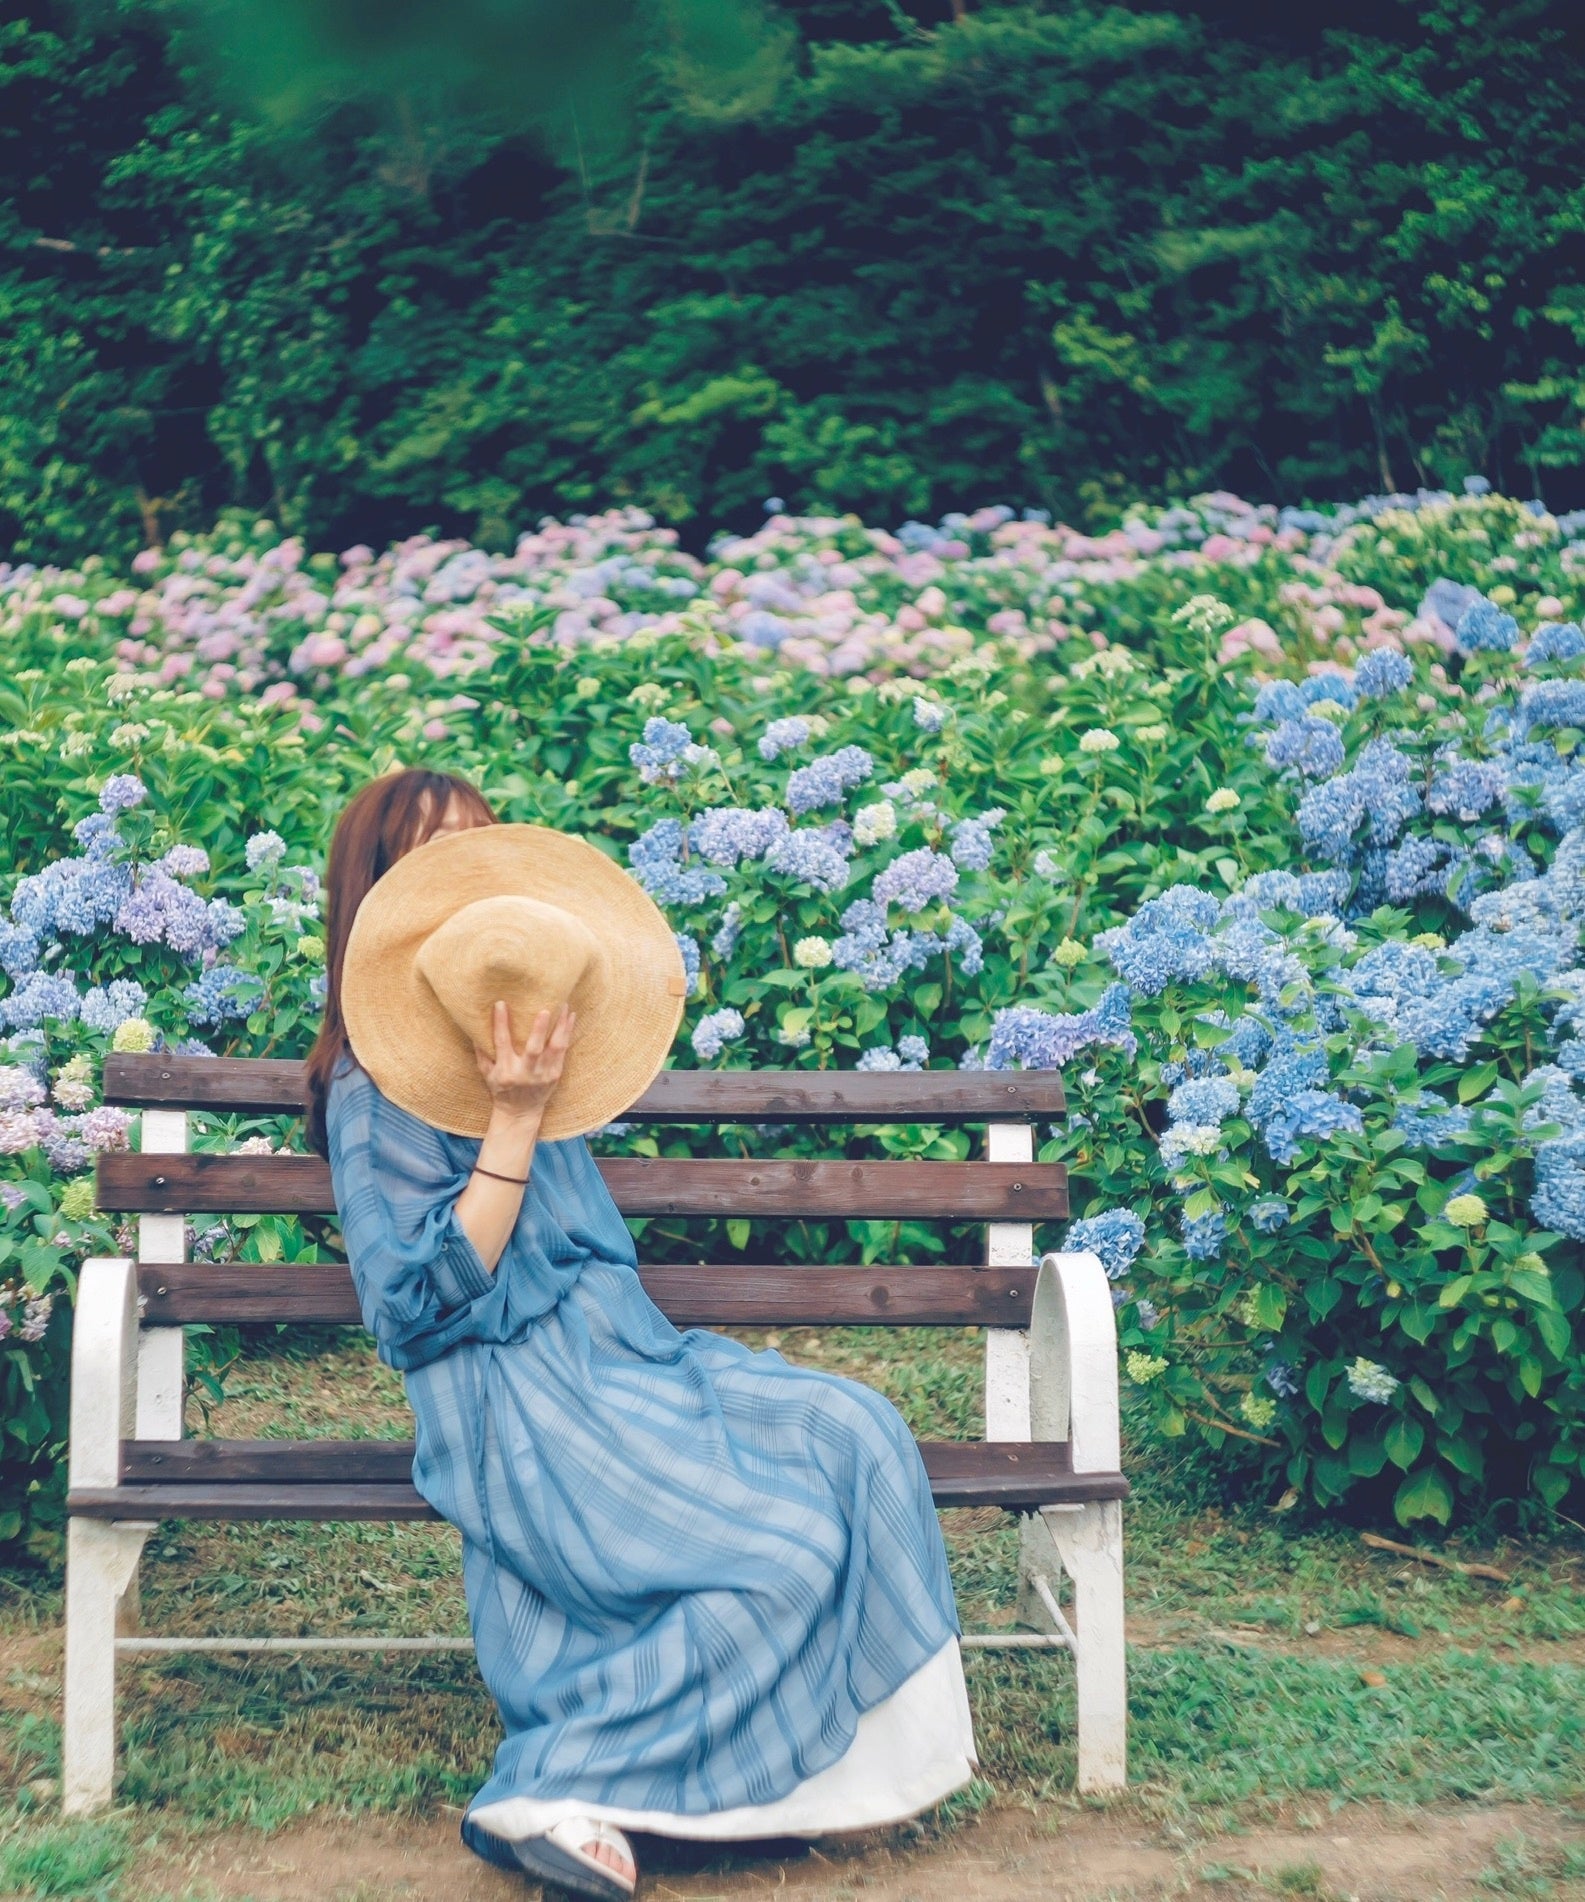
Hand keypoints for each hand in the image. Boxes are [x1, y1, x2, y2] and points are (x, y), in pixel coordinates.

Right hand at [475, 1000, 574, 1122]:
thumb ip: (482, 1053)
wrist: (520, 1112)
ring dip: (561, 1027)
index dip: (500, 1023)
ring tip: (565, 1006)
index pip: (502, 1043)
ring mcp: (543, 1074)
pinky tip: (571, 1017)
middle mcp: (525, 1072)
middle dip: (540, 1030)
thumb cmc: (501, 1089)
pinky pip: (564, 1051)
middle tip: (545, 1010)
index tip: (500, 1004)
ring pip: (555, 1048)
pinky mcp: (556, 1074)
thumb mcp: (486, 1074)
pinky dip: (568, 1033)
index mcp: (506, 1070)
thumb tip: (474, 1028)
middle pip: (534, 1049)